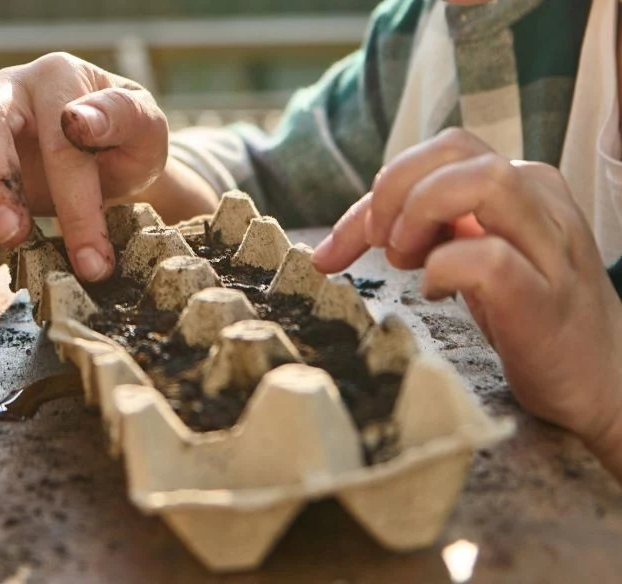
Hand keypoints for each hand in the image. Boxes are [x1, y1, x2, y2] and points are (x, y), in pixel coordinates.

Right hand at [0, 52, 168, 280]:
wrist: (113, 157)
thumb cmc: (128, 145)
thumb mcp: (146, 131)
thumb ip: (122, 119)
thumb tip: (77, 121)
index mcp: (63, 80)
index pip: (63, 138)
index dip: (79, 204)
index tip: (93, 260)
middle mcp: (14, 87)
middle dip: (2, 182)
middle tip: (17, 234)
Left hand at [313, 128, 621, 454]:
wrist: (604, 378)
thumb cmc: (528, 312)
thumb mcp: (473, 255)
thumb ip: (429, 229)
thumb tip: (354, 232)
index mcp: (519, 186)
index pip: (438, 153)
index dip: (378, 189)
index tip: (337, 248)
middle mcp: (539, 202)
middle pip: (458, 148)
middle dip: (396, 188)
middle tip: (382, 243)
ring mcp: (548, 248)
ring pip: (485, 182)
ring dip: (422, 213)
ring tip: (405, 258)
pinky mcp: (545, 298)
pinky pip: (490, 259)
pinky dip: (445, 268)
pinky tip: (435, 292)